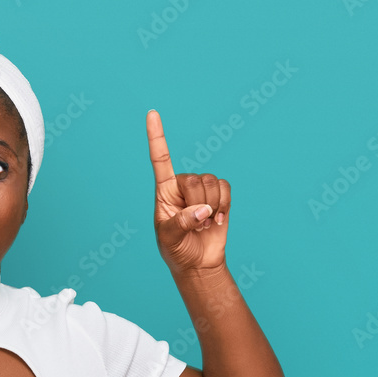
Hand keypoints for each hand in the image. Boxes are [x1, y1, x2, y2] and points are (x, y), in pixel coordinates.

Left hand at [147, 110, 231, 272]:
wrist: (198, 262)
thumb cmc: (176, 250)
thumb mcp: (169, 239)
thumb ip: (181, 223)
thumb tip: (202, 210)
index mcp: (163, 191)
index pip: (159, 159)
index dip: (156, 136)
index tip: (152, 113)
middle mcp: (181, 185)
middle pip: (194, 179)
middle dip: (197, 204)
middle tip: (193, 224)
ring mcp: (201, 189)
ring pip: (212, 181)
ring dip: (211, 206)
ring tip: (203, 224)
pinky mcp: (219, 195)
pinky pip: (226, 187)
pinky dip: (224, 205)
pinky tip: (216, 219)